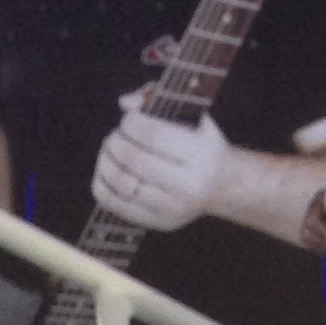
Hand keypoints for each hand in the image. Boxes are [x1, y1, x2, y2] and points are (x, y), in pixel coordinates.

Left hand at [93, 98, 234, 232]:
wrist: (223, 186)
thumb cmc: (201, 145)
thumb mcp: (193, 116)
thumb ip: (159, 102)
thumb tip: (124, 103)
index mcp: (199, 154)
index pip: (153, 136)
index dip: (131, 124)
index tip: (127, 119)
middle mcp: (187, 185)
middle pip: (135, 161)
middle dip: (115, 143)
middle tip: (113, 137)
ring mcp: (172, 209)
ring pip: (123, 185)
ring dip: (106, 164)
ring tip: (108, 153)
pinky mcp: (159, 223)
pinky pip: (118, 207)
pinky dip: (103, 187)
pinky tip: (104, 173)